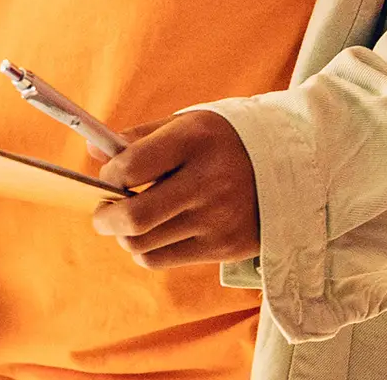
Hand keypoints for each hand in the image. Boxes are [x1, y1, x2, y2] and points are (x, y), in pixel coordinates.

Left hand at [90, 110, 259, 269]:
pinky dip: (148, 250)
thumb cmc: (225, 143)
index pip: (131, 167)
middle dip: (105, 219)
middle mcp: (207, 181)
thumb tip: (94, 153)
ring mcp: (217, 219)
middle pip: (134, 217)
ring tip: (132, 223)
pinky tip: (157, 234)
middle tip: (101, 215)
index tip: (109, 177)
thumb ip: (139, 138)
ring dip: (126, 237)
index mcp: (195, 140)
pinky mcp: (224, 247)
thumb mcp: (188, 125)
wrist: (292, 167)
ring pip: (143, 245)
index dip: (109, 176)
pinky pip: (163, 260)